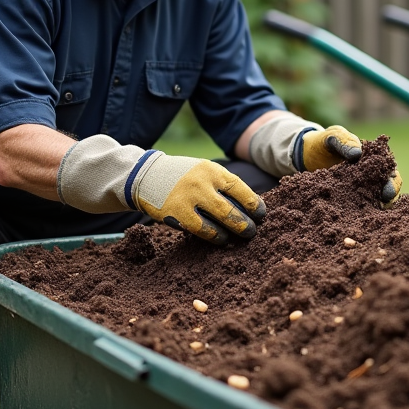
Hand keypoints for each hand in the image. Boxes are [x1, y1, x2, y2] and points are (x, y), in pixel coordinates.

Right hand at [133, 155, 266, 245]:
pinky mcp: (176, 213)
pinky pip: (201, 230)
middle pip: (231, 208)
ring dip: (232, 232)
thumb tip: (250, 206)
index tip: (261, 214)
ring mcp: (188, 199)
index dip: (254, 204)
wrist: (147, 176)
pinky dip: (214, 236)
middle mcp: (201, 183)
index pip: (240, 188)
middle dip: (246, 223)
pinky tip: (220, 239)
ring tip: (238, 237)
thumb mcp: (204, 171)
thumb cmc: (183, 176)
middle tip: (252, 231)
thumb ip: (223, 185)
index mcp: (212, 170)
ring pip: (219, 221)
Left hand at [300, 125, 403, 209]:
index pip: (389, 170)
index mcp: (373, 158)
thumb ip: (344, 141)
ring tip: (373, 216)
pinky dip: (361, 214)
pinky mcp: (349, 200)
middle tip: (384, 202)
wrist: (306, 157)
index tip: (387, 190)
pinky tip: (357, 221)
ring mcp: (361, 189)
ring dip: (377, 208)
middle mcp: (372, 175)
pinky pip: (359, 208)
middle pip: (388, 188)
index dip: (392, 181)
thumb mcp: (332, 137)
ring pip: (376, 201)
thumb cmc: (323, 144)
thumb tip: (357, 154)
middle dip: (389, 196)